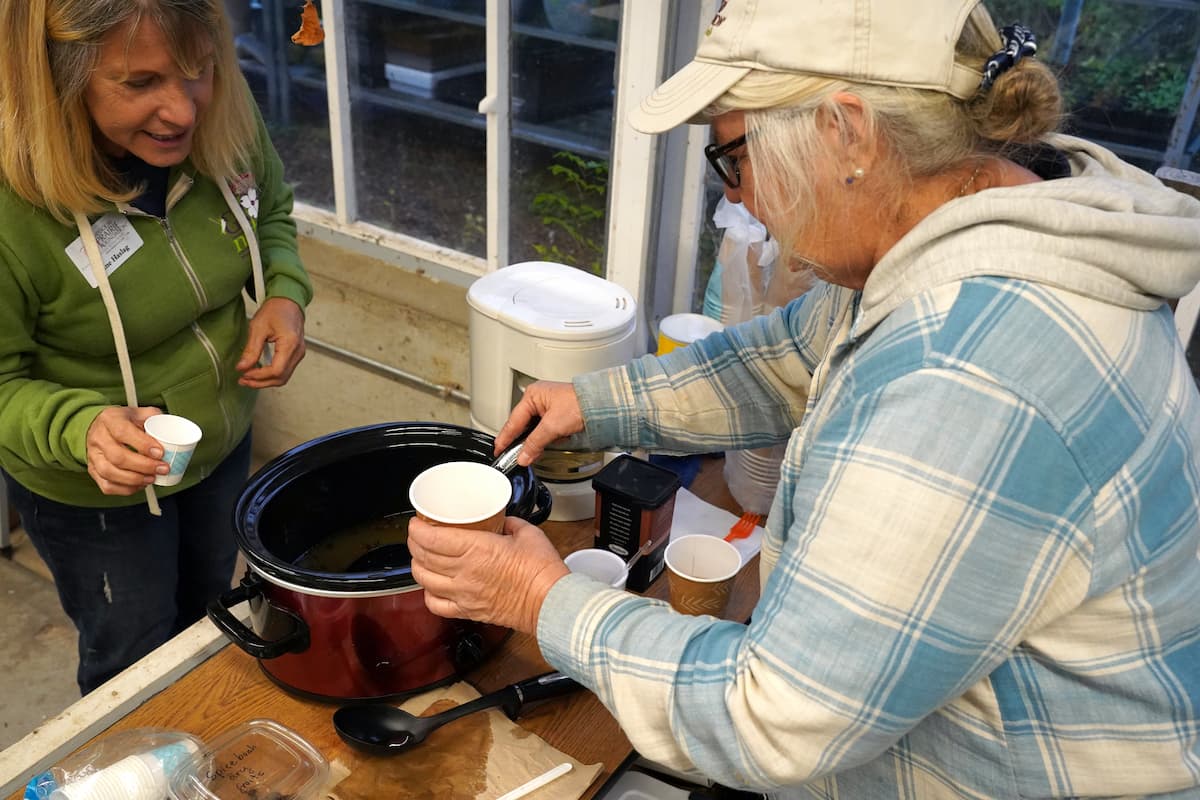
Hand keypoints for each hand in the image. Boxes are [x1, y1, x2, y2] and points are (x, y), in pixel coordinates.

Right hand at [85, 406, 167, 494]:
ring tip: (152, 478)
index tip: (160, 453)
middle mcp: (98, 438)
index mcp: (110, 419)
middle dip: (144, 466)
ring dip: (135, 479)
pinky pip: (107, 485)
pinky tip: (140, 484)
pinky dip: (126, 489)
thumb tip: (170, 432)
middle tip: (162, 469)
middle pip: (118, 457)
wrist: (100, 426)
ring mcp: (93, 456)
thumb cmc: (123, 421)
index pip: (123, 432)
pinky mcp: (93, 470)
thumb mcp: (138, 413)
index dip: (143, 445)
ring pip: (110, 473)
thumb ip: (154, 418)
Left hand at [237, 297, 306, 387]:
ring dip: (265, 381)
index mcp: (290, 344)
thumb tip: (242, 368)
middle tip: (243, 380)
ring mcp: (299, 354)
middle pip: (281, 378)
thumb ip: (251, 350)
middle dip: (261, 382)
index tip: (243, 374)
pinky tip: (258, 372)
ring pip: (284, 377)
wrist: (288, 302)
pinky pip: (285, 371)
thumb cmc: (275, 310)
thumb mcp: (258, 327)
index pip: (276, 370)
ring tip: (248, 378)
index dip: (258, 376)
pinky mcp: (296, 354)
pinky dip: (271, 375)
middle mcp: (298, 351)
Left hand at [408, 515, 569, 633]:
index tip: (416, 523)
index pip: (431, 539)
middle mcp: (464, 573)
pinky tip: (432, 587)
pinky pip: (436, 605)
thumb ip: (509, 524)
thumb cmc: (542, 571)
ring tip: (421, 558)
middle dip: (414, 544)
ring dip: (417, 566)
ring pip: (424, 580)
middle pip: (423, 557)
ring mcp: (464, 594)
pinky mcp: (469, 611)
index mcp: (476, 550)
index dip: (416, 530)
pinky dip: (428, 594)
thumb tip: (502, 520)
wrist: (550, 603)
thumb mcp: (527, 533)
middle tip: (418, 535)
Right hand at [493, 381, 584, 466]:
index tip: (498, 450)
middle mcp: (539, 399)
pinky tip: (556, 439)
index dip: (505, 438)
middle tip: (519, 456)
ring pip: (536, 430)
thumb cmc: (581, 404)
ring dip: (540, 440)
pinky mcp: (558, 415)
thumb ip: (535, 443)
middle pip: (524, 426)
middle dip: (526, 442)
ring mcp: (549, 407)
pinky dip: (550, 437)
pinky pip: (546, 430)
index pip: (513, 421)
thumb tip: (523, 456)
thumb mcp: (552, 426)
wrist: (603, 405)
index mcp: (533, 395)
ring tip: (543, 447)